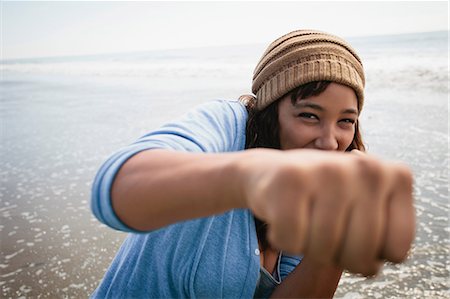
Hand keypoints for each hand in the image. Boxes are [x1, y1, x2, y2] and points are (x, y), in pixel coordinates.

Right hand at [241, 148, 414, 275]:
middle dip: (337, 255)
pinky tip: (283, 214)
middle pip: (360, 257)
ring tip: (303, 218)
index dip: (369, 255)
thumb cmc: (321, 197)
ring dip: (308, 246)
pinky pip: (292, 242)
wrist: (269, 171)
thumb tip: (369, 262)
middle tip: (324, 229)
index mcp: (395, 176)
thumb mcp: (364, 208)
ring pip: (324, 251)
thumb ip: (383, 232)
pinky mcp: (291, 178)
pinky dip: (283, 238)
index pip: (395, 252)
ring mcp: (330, 170)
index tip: (352, 232)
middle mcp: (368, 169)